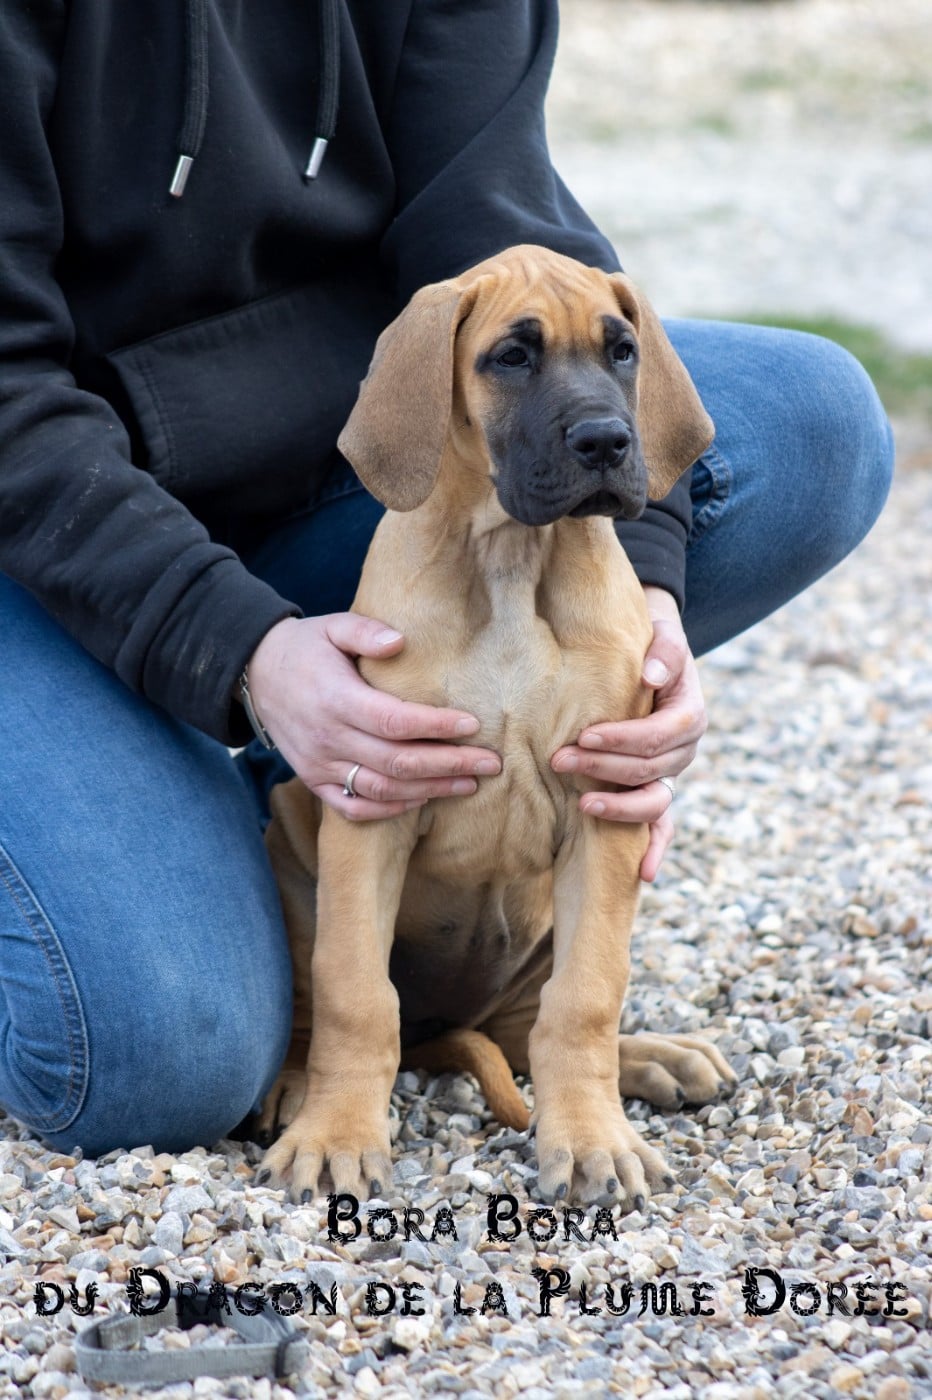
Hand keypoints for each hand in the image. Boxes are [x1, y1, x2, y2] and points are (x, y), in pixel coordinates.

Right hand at [245, 614, 500, 820]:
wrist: (256, 673)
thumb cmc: (305, 648)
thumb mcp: (332, 626)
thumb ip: (366, 631)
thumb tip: (400, 641)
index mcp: (336, 698)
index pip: (394, 721)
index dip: (436, 726)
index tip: (473, 725)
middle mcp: (328, 737)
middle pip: (397, 761)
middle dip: (449, 765)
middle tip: (490, 764)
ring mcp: (320, 764)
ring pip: (382, 789)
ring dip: (429, 790)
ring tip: (469, 784)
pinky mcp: (314, 780)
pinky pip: (355, 807)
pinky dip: (391, 810)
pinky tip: (423, 800)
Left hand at [550, 587, 705, 881]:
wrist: (651, 659)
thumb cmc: (652, 647)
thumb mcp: (664, 636)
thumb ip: (664, 651)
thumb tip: (649, 675)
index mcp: (690, 714)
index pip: (661, 734)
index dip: (625, 738)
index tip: (586, 737)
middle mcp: (685, 751)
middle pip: (650, 769)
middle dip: (604, 769)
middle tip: (559, 760)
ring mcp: (672, 776)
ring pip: (653, 801)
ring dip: (618, 807)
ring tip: (582, 805)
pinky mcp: (656, 790)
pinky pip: (661, 826)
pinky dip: (655, 850)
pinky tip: (644, 874)